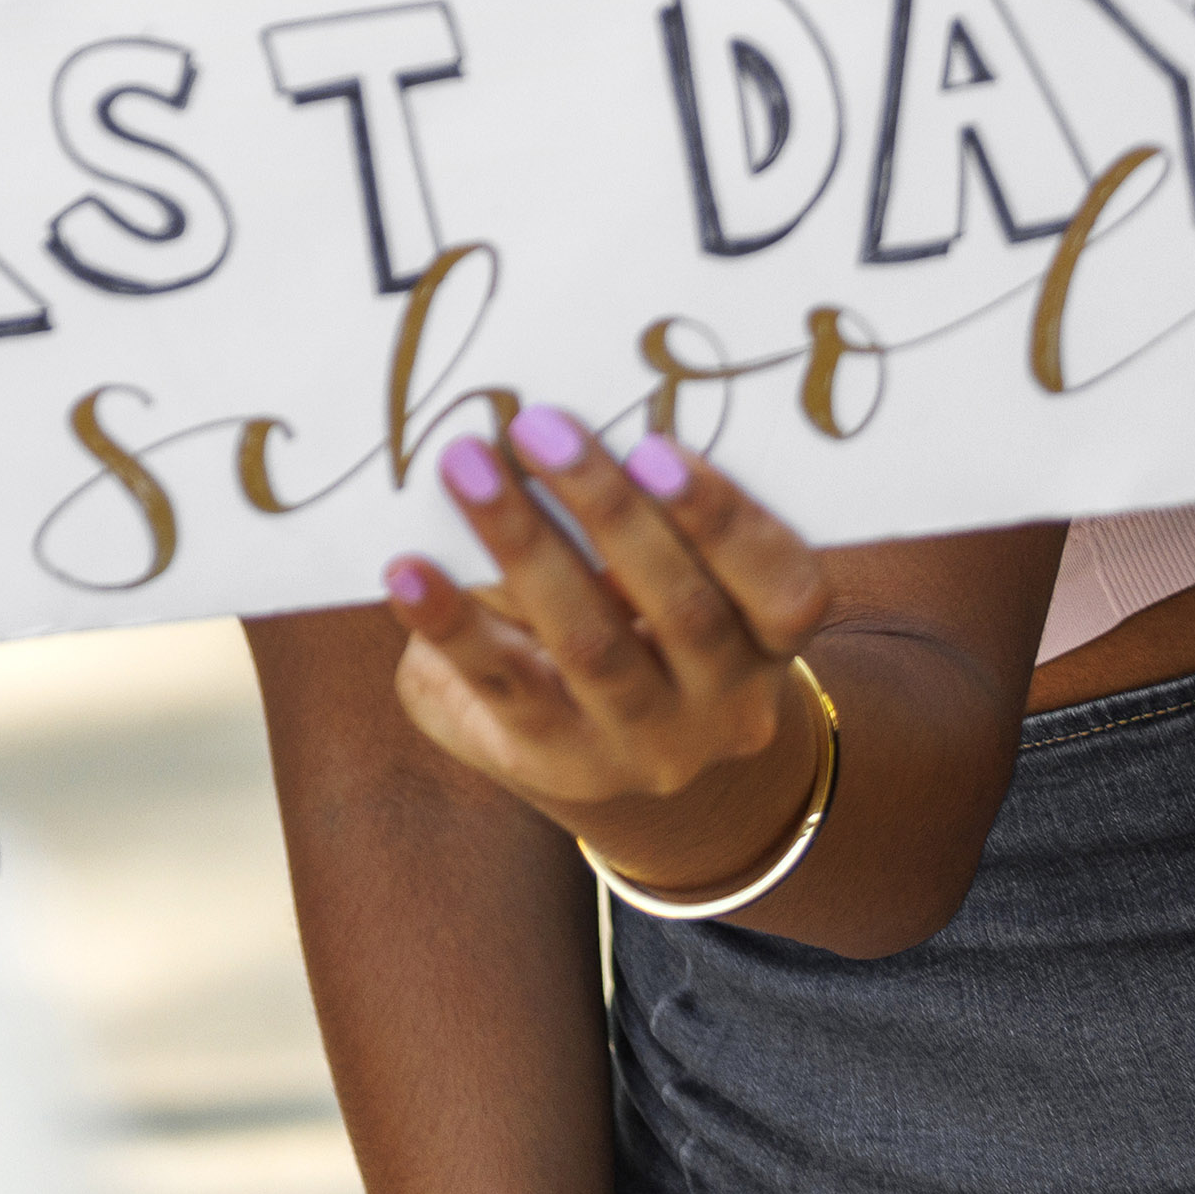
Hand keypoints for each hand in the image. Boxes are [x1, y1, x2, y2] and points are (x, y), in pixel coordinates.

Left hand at [379, 406, 845, 893]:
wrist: (642, 769)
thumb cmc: (655, 626)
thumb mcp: (690, 582)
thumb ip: (650, 515)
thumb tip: (551, 429)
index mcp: (773, 641)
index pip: (789, 591)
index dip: (726, 522)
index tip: (656, 446)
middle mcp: (724, 704)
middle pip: (682, 608)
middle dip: (606, 509)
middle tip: (536, 424)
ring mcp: (643, 743)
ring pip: (590, 645)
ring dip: (524, 546)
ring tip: (466, 469)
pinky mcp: (555, 757)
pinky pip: (503, 685)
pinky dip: (451, 623)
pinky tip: (406, 572)